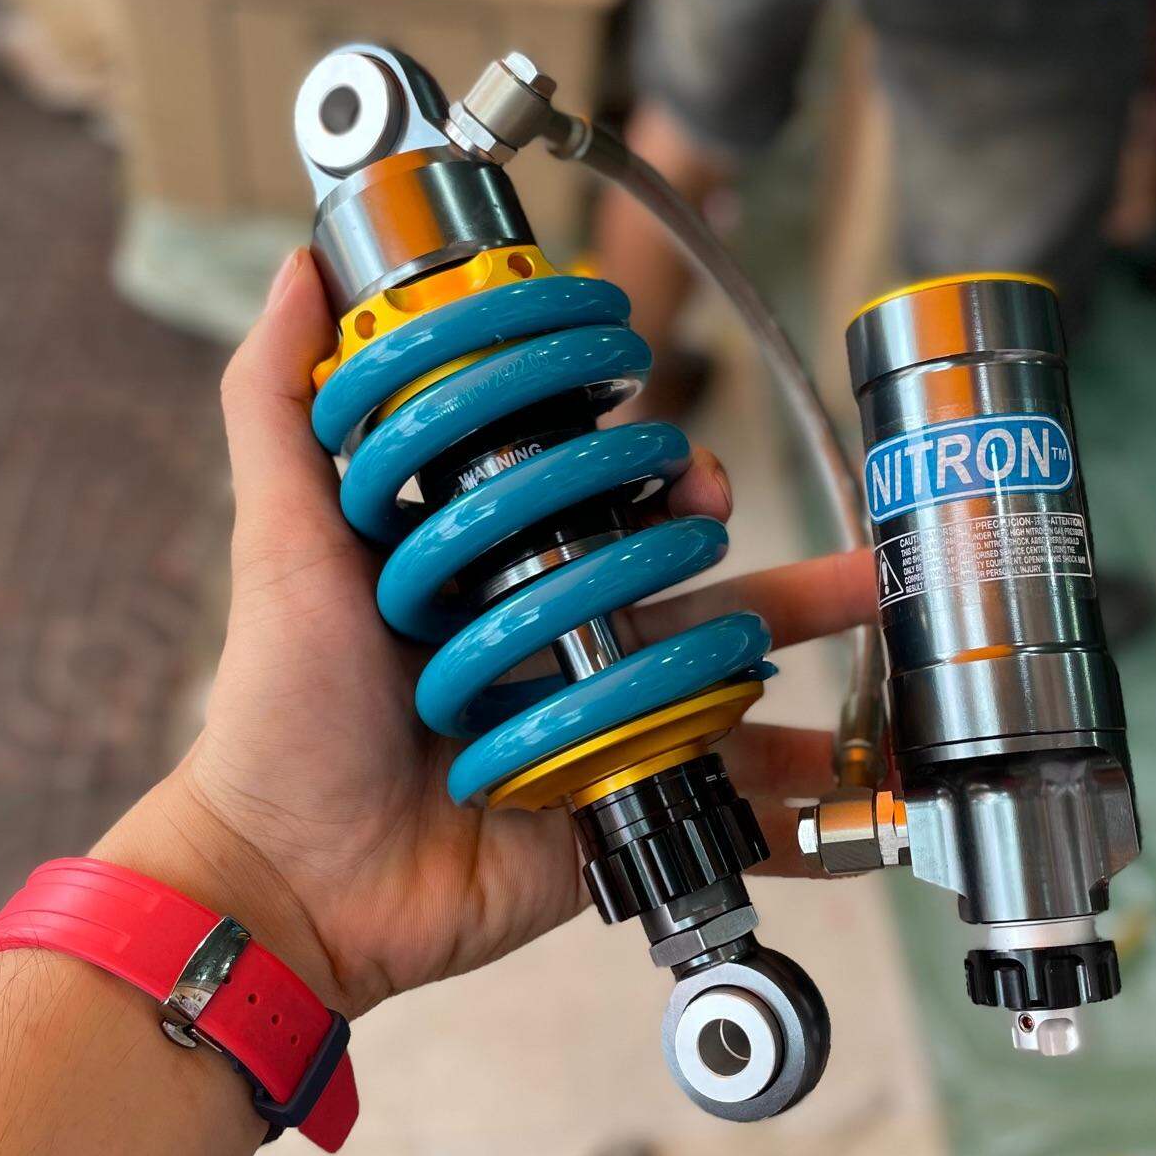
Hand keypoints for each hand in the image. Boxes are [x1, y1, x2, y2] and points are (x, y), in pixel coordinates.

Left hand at [99, 249, 874, 1018]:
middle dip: (738, 531)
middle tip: (726, 511)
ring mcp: (601, 724)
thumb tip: (303, 271)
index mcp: (498, 570)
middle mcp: (560, 638)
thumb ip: (281, 410)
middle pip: (682, 572)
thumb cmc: (281, 714)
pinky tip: (874, 782)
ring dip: (805, 634)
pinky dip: (810, 802)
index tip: (663, 441)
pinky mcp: (623, 807)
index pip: (597, 493)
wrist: (294, 884)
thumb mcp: (282, 545)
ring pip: (729, 669)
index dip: (643, 459)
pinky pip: (732, 798)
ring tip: (874, 607)